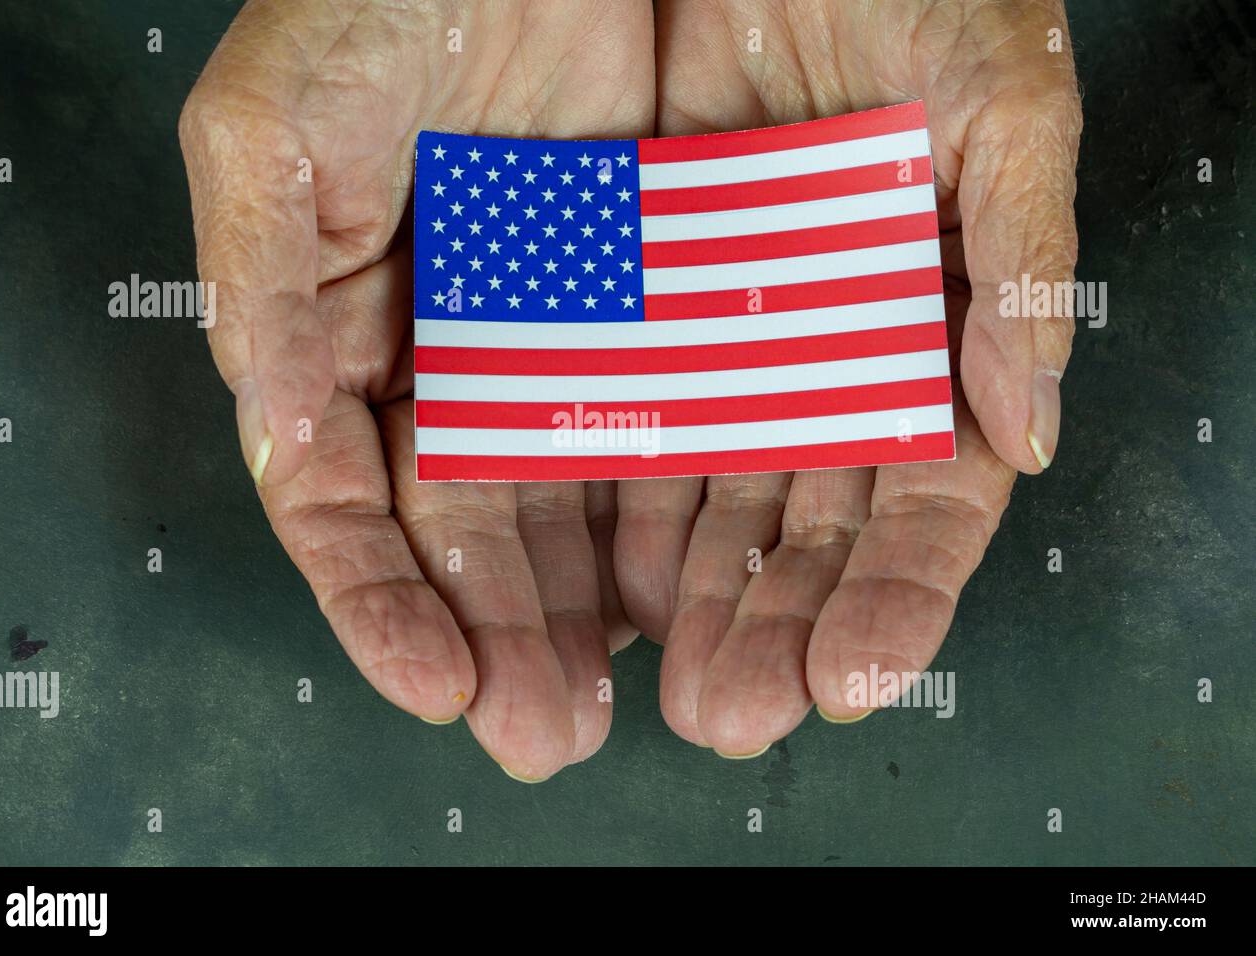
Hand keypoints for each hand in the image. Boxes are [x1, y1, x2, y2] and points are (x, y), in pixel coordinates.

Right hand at [179, 0, 651, 779]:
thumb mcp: (271, 132)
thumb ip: (263, 288)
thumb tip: (279, 439)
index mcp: (340, 338)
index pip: (349, 506)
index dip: (381, 603)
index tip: (433, 682)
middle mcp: (444, 362)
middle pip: (466, 531)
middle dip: (498, 638)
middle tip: (541, 733)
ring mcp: (547, 346)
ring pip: (563, 505)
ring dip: (579, 610)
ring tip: (614, 702)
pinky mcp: (642, 315)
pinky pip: (655, 431)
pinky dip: (660, 517)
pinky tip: (674, 594)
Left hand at [613, 0, 1080, 752]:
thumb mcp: (998, 99)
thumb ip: (1016, 262)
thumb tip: (1031, 429)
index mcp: (929, 329)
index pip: (925, 495)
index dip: (898, 593)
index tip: (854, 673)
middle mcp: (827, 353)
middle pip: (807, 522)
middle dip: (775, 624)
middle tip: (736, 713)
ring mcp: (732, 337)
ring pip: (714, 494)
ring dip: (692, 596)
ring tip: (667, 682)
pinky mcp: (642, 301)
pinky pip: (627, 416)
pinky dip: (614, 502)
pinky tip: (601, 580)